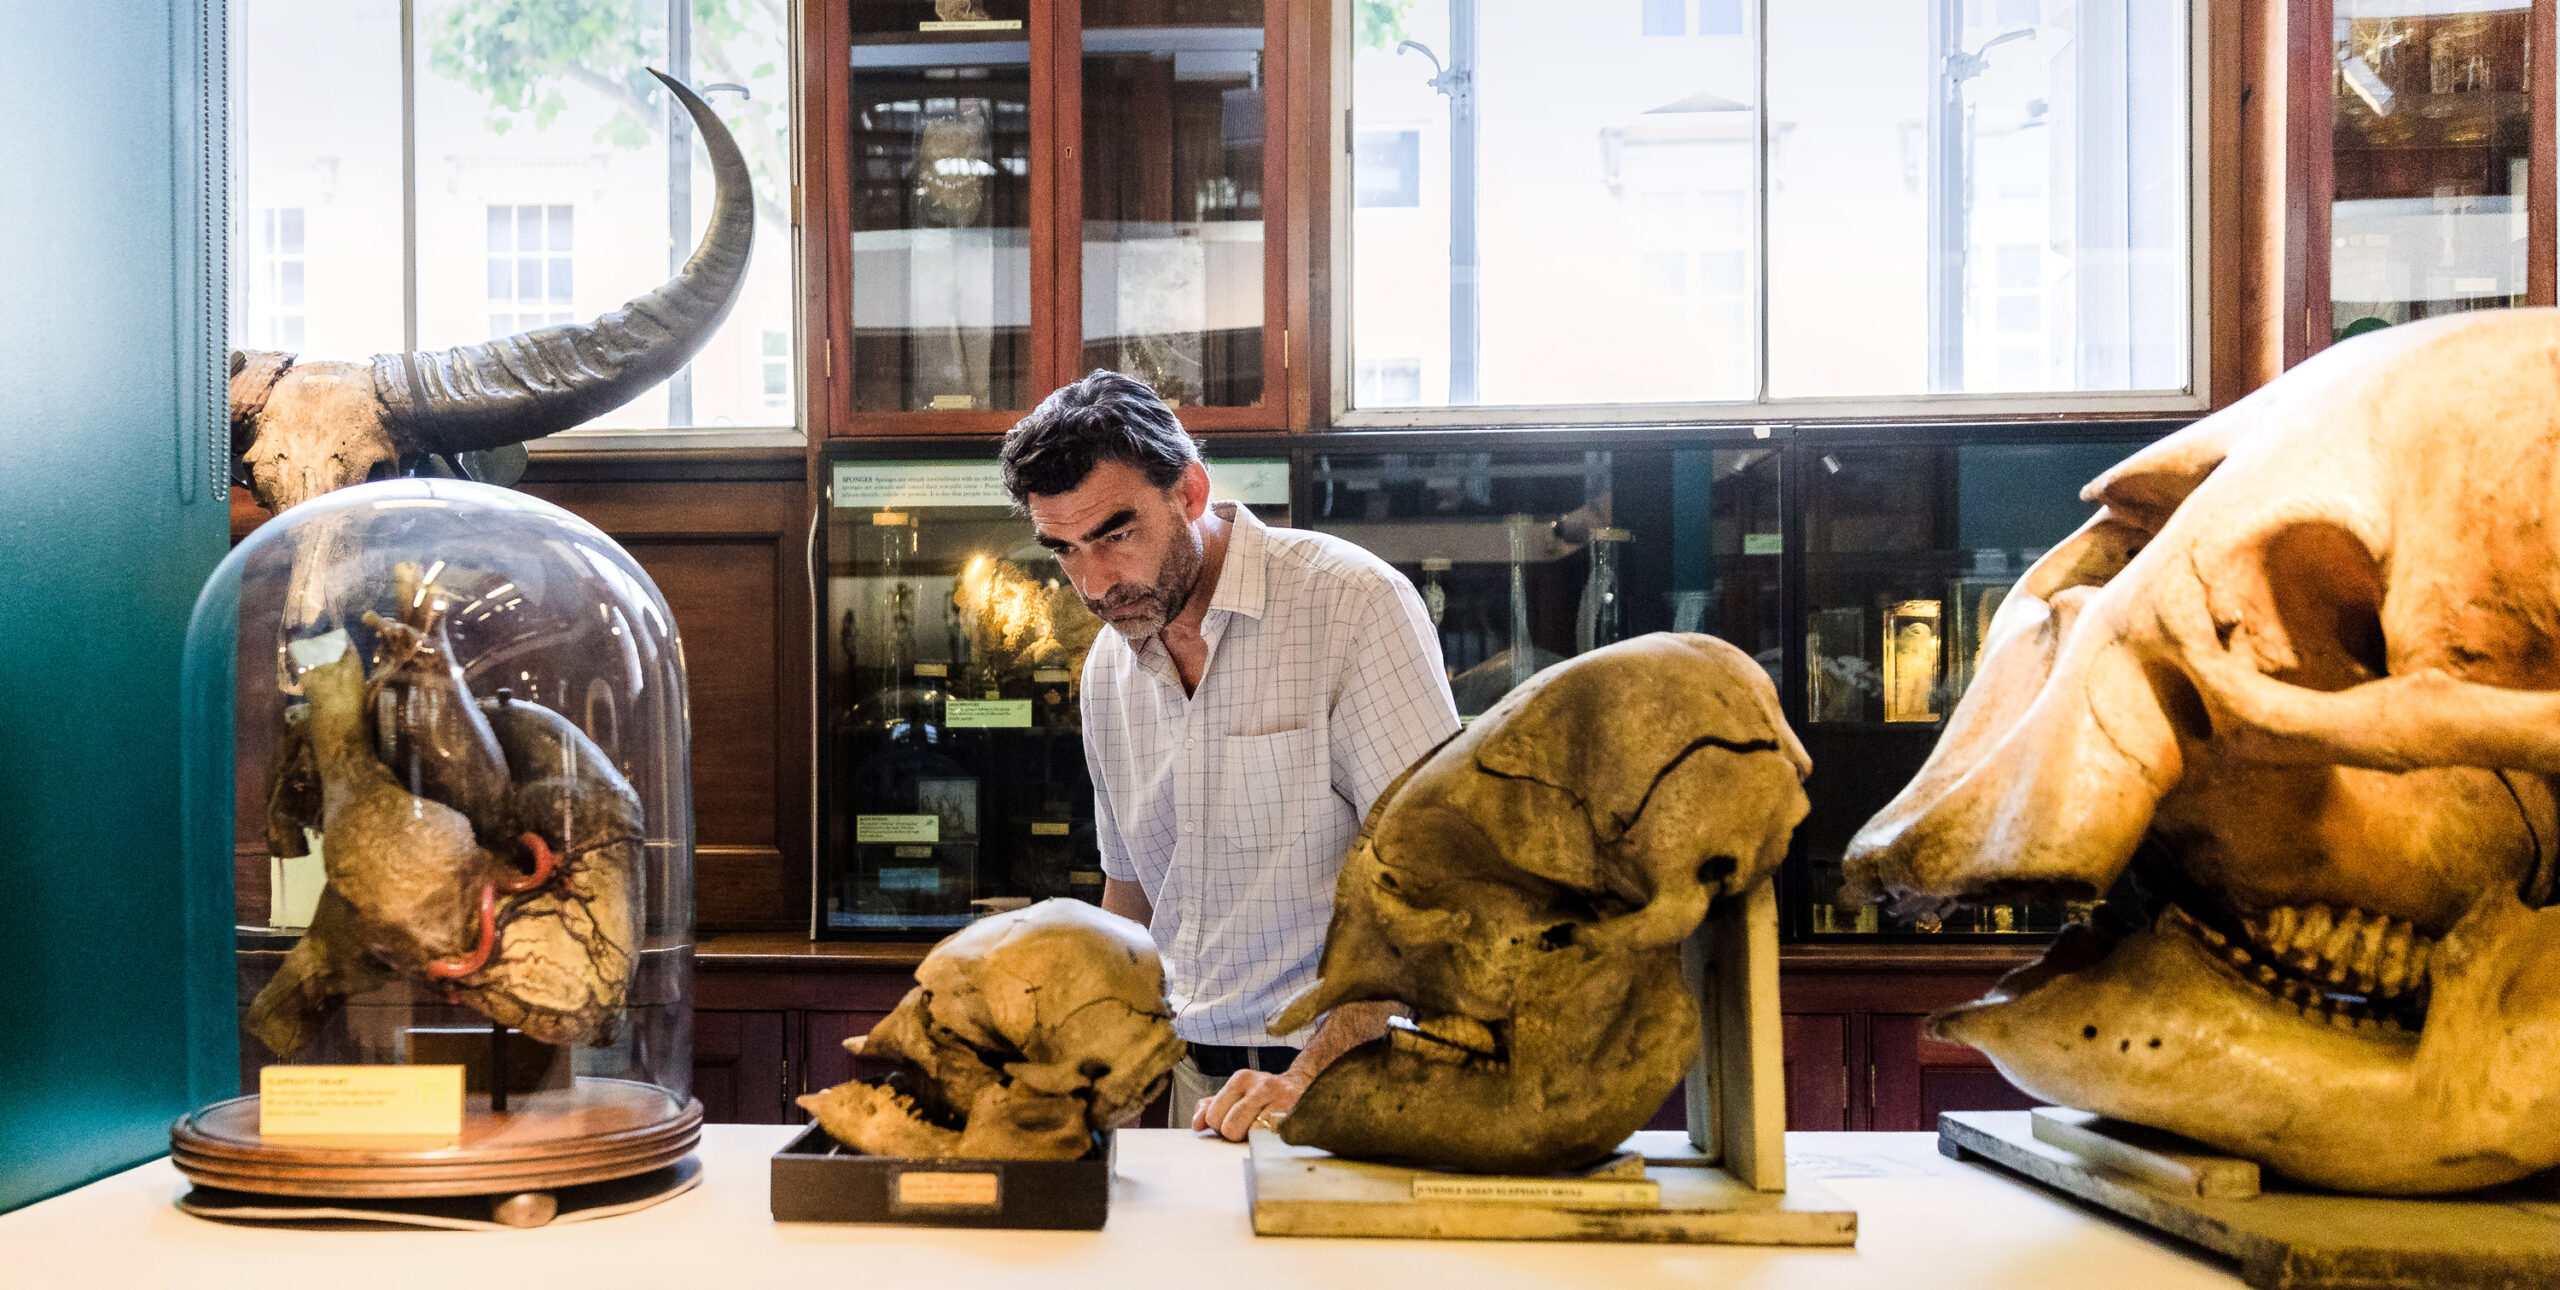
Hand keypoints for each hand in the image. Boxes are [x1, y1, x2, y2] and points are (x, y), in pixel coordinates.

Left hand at [1192, 1068, 1306, 1141]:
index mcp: (1241, 1079)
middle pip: (1231, 1128)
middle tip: (1248, 1127)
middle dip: (1237, 1134)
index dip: (1220, 1127)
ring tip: (1263, 1130)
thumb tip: (1197, 1125)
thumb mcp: (1234, 1094)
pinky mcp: (1298, 1115)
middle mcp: (1262, 1085)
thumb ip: (1210, 1107)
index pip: (1213, 1116)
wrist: (1301, 1085)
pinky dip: (1270, 1142)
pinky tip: (1274, 1134)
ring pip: (1253, 1135)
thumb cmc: (1261, 1095)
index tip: (1232, 1121)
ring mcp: (1282, 1100)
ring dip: (1255, 1139)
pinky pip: (1273, 1140)